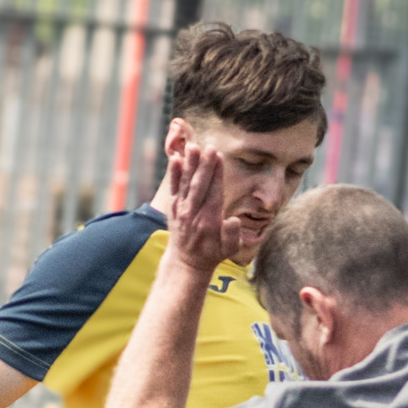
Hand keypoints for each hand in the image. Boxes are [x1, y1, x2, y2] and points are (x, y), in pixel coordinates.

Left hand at [164, 136, 227, 275]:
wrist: (186, 262)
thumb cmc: (212, 254)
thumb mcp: (229, 250)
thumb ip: (233, 236)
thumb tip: (233, 220)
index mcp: (209, 220)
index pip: (214, 192)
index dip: (216, 174)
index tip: (218, 157)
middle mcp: (193, 213)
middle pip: (199, 185)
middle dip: (204, 165)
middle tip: (209, 147)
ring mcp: (181, 209)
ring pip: (186, 183)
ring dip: (189, 164)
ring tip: (192, 146)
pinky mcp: (173, 207)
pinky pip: (173, 188)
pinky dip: (173, 174)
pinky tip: (175, 158)